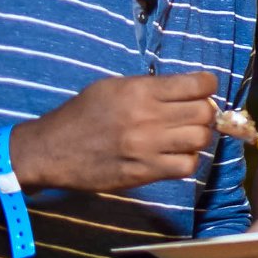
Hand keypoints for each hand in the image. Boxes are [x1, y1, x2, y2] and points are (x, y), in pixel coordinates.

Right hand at [12, 71, 218, 193]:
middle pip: (205, 113)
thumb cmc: (81, 114)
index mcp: (140, 90)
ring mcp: (146, 147)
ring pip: (200, 140)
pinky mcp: (143, 172)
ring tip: (184, 136)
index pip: (198, 84)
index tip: (201, 90)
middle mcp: (147, 117)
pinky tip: (174, 156)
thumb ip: (150, 87)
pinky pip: (186, 166)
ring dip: (198, 138)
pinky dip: (186, 161)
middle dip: (205, 113)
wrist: (50, 150)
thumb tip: (187, 89)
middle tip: (193, 116)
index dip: (206, 86)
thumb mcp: (112, 87)